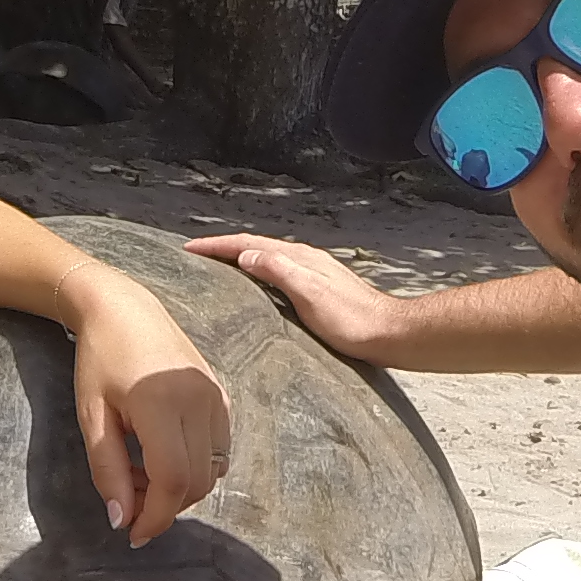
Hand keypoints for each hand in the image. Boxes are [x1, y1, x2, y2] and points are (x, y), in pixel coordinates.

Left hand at [66, 270, 230, 544]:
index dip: (156, 517)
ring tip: (140, 474)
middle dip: (165, 506)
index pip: (173, 480)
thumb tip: (121, 521)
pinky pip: (219, 450)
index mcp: (162, 405)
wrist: (123, 308)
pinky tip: (162, 455)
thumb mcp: (92, 417)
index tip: (133, 534)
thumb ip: (107, 471)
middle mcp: (200, 402)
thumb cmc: (99, 360)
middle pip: (196, 481)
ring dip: (179, 488)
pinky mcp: (223, 395)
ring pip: (211, 470)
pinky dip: (194, 467)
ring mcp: (217, 398)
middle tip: (129, 501)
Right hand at [187, 230, 405, 364]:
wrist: (390, 335)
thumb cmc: (353, 321)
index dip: (217, 245)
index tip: (190, 248)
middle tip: (196, 255)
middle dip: (224, 249)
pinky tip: (255, 288)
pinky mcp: (319, 291)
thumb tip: (246, 255)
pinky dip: (257, 275)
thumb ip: (279, 270)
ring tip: (217, 268)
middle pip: (256, 247)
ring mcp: (313, 274)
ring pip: (267, 260)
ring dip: (240, 260)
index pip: (248, 244)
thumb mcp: (311, 294)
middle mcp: (306, 260)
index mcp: (300, 258)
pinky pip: (278, 274)